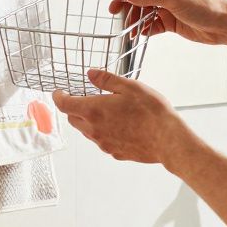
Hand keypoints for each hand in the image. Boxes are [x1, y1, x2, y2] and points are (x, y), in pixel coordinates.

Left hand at [52, 69, 190, 164]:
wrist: (168, 140)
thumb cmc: (151, 112)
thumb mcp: (129, 87)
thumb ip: (106, 80)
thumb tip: (91, 74)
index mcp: (94, 111)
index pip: (65, 105)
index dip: (58, 97)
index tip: (59, 92)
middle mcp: (94, 130)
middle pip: (73, 119)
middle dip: (74, 109)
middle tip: (84, 99)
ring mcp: (103, 144)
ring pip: (86, 131)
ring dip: (88, 121)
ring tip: (106, 111)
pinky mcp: (114, 153)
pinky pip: (101, 141)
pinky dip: (103, 132)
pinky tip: (119, 125)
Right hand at [110, 0, 226, 45]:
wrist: (223, 25)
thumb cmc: (206, 7)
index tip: (114, 5)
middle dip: (129, 10)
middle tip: (120, 21)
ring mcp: (168, 7)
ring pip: (145, 13)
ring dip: (136, 22)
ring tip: (131, 33)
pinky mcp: (171, 21)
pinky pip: (153, 25)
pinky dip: (146, 29)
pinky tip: (142, 35)